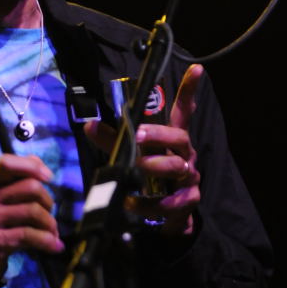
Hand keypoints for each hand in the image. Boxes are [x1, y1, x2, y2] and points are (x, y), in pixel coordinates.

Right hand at [0, 154, 64, 281]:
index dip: (32, 166)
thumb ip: (20, 180)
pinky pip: (28, 235)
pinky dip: (47, 241)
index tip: (48, 178)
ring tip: (52, 233)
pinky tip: (55, 246)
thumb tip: (43, 169)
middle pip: (31, 187)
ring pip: (33, 211)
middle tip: (48, 215)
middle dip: (48, 202)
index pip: (7, 163)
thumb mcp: (3, 199)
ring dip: (50, 224)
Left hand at [84, 64, 202, 235]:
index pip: (183, 112)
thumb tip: (89, 125)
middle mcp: (185, 154)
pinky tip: (132, 202)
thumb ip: (114, 141)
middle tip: (139, 135)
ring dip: (156, 166)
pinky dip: (149, 203)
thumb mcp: (133, 156)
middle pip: (180, 137)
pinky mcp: (187, 201)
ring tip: (138, 167)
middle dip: (159, 134)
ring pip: (177, 167)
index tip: (197, 68)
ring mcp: (189, 177)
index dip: (189, 91)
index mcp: (173, 140)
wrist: (170, 219)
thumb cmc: (152, 180)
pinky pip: (171, 201)